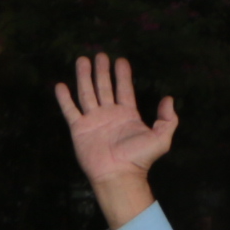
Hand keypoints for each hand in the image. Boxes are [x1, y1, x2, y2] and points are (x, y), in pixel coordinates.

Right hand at [53, 53, 178, 225]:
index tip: (120, 60)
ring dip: (84, 77)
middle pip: (104, 87)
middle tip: (100, 55)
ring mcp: (93, 121)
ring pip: (87, 93)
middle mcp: (109, 114)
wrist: (119, 175)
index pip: (123, 89)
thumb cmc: (140, 159)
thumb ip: (167, 119)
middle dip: (102, 71)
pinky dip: (64, 99)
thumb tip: (168, 99)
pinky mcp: (79, 129)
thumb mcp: (161, 138)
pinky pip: (70, 111)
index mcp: (127, 114)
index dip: (122, 74)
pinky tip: (60, 86)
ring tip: (82, 60)